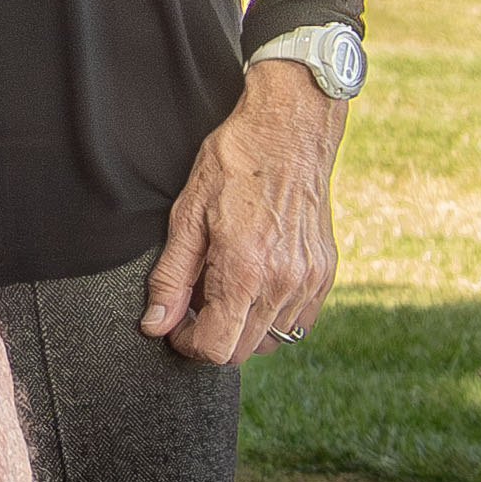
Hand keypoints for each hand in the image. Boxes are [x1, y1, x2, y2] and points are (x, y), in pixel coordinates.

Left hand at [141, 58, 344, 367]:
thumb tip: (155, 326)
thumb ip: (170, 279)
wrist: (289, 130)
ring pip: (272, 339)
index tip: (177, 324)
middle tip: (197, 302)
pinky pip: (299, 320)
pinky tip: (257, 282)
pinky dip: (273, 314)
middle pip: (243, 351)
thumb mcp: (186, 217)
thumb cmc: (233, 165)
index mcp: (245, 271)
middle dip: (213, 336)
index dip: (188, 344)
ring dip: (244, 326)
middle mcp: (283, 283)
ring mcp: (309, 280)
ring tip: (227, 286)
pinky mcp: (325, 273)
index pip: (216, 349)